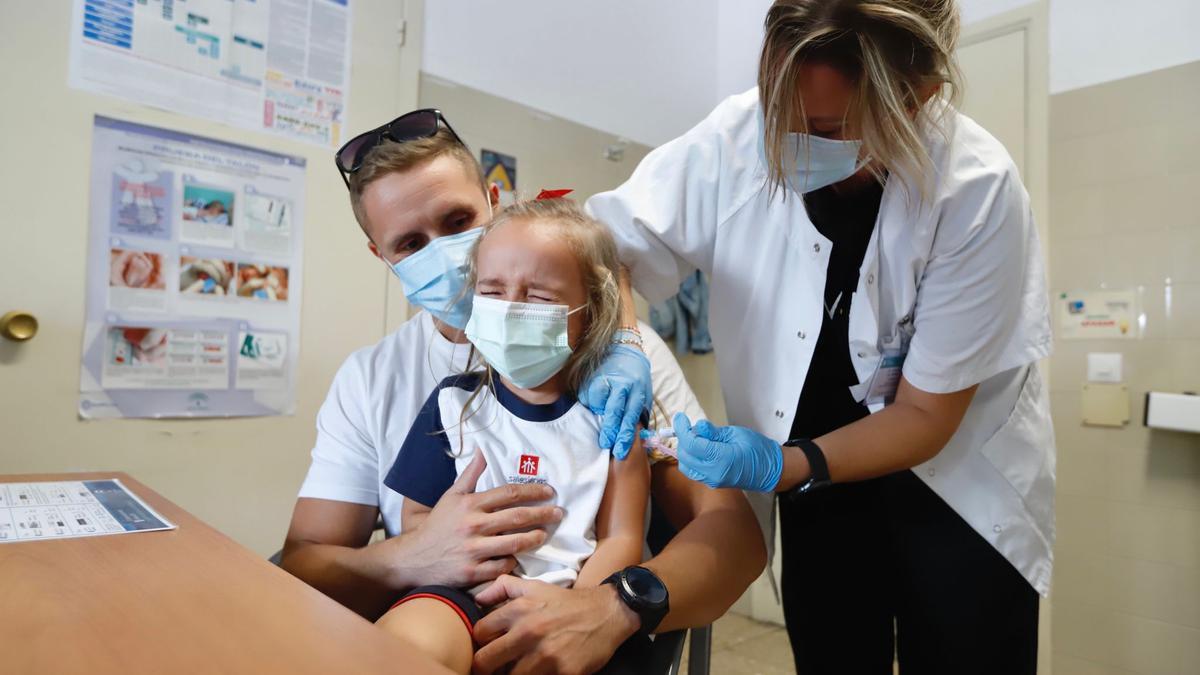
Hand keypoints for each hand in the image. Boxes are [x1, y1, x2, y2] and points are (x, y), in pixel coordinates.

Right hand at [389, 455, 563, 588]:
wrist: (414, 558)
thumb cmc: (438, 525)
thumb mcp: (451, 496)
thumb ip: (470, 474)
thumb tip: (482, 450)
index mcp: (469, 504)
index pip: (509, 493)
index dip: (533, 491)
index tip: (549, 492)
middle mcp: (472, 525)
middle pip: (517, 517)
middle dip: (543, 514)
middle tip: (558, 513)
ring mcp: (473, 550)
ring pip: (514, 543)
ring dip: (534, 538)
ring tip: (544, 534)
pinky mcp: (472, 572)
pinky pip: (502, 567)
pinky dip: (512, 562)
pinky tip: (517, 557)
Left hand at [472, 575, 639, 674]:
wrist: (607, 613)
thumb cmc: (566, 603)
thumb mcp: (535, 586)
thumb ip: (503, 587)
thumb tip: (478, 597)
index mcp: (518, 610)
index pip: (479, 634)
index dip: (481, 642)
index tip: (488, 647)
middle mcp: (528, 632)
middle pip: (484, 662)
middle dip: (485, 667)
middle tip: (495, 666)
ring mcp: (545, 655)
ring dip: (511, 674)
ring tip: (520, 668)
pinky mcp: (563, 673)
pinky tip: (541, 671)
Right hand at [579, 344, 651, 459]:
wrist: (624, 349)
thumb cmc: (635, 379)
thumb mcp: (642, 394)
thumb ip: (637, 413)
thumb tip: (635, 439)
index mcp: (637, 391)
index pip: (631, 417)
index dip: (625, 435)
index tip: (620, 450)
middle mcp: (622, 385)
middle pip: (614, 411)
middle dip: (610, 430)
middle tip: (605, 444)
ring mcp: (606, 379)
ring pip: (598, 402)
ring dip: (598, 413)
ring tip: (600, 414)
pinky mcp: (592, 375)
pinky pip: (587, 395)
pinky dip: (589, 402)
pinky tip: (594, 402)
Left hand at [672, 413, 783, 491]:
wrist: (770, 470)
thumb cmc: (758, 450)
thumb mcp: (736, 434)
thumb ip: (714, 432)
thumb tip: (698, 427)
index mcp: (721, 458)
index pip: (692, 444)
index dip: (682, 429)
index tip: (680, 418)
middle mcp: (713, 473)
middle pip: (685, 455)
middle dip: (683, 439)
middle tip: (689, 426)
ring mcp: (712, 480)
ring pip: (686, 465)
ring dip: (685, 450)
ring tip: (697, 437)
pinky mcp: (712, 482)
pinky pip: (693, 471)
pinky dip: (691, 458)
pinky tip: (700, 448)